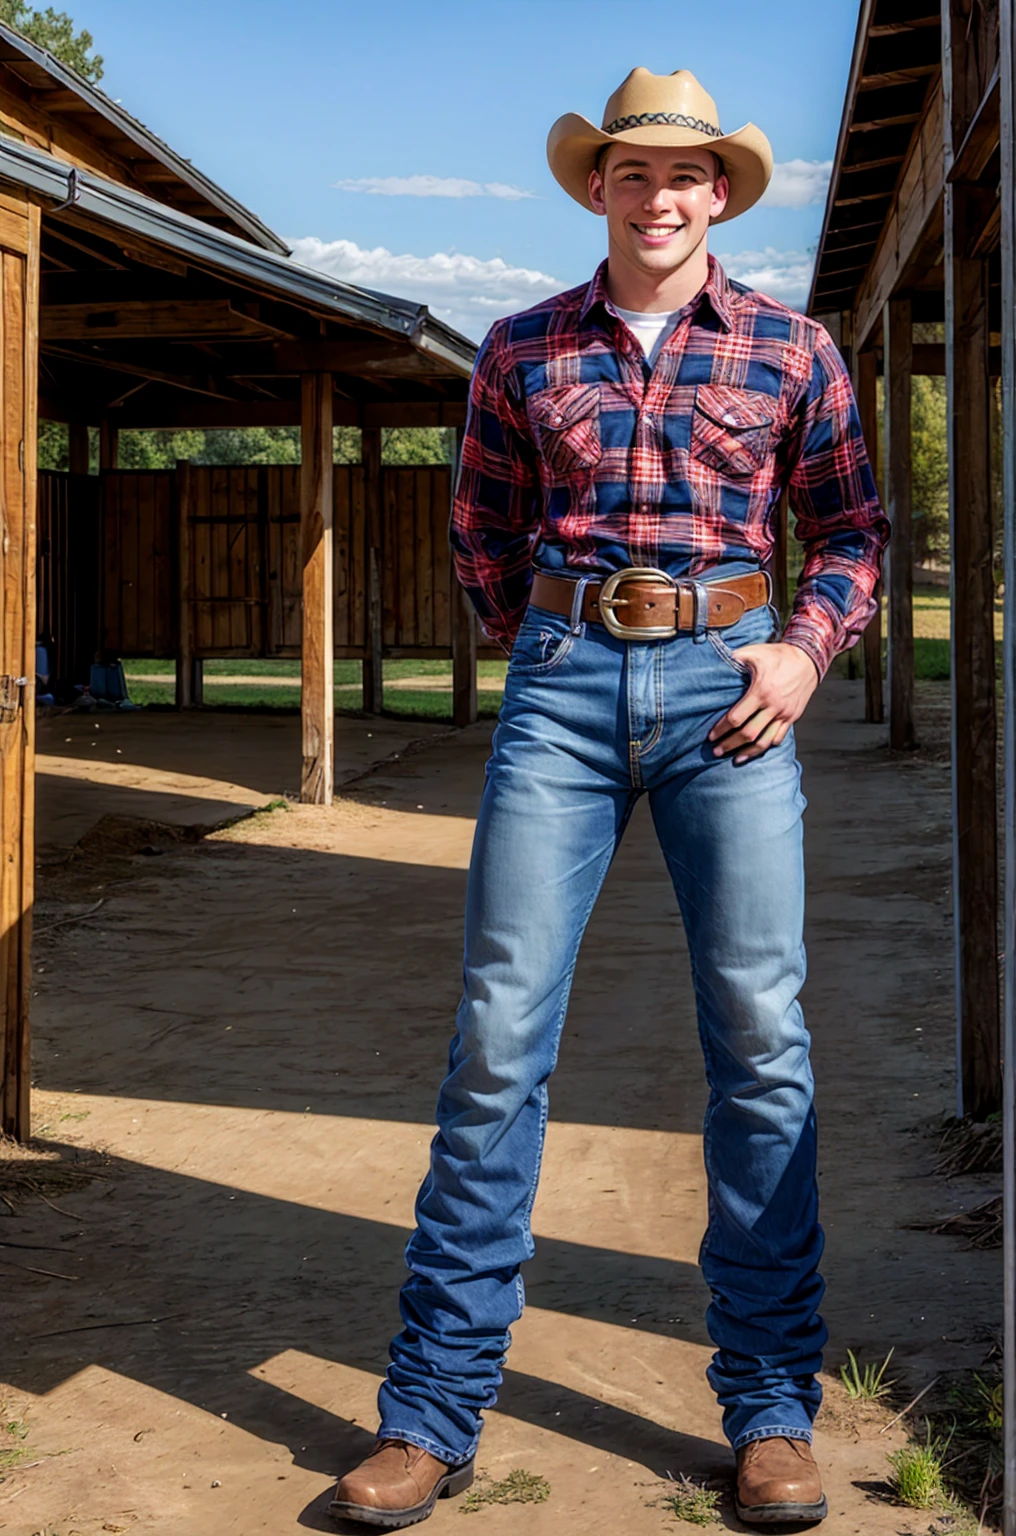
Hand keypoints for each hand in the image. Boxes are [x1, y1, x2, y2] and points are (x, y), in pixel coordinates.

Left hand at [708, 642, 819, 764]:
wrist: (809, 659)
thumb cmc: (778, 655)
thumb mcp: (755, 652)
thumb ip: (734, 658)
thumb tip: (714, 663)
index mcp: (761, 691)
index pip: (736, 718)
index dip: (721, 729)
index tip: (711, 736)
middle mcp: (774, 706)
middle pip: (748, 734)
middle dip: (730, 744)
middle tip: (716, 751)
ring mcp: (785, 714)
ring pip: (764, 741)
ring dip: (747, 752)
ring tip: (734, 758)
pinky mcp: (793, 717)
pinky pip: (778, 738)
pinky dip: (765, 746)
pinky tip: (754, 750)